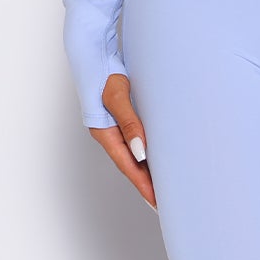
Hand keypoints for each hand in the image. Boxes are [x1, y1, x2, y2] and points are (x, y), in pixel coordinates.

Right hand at [88, 73, 157, 208]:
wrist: (94, 56)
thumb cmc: (104, 75)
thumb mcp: (118, 98)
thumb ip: (130, 124)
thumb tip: (141, 152)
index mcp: (105, 134)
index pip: (128, 167)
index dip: (143, 185)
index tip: (157, 202)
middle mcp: (109, 135)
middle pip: (130, 166)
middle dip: (146, 185)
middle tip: (164, 203)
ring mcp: (114, 128)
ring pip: (132, 157)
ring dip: (147, 172)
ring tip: (164, 187)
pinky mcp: (121, 120)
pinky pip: (134, 144)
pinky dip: (146, 155)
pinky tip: (156, 159)